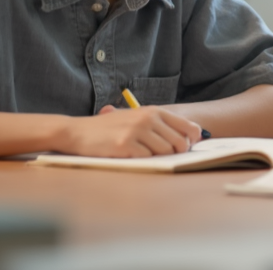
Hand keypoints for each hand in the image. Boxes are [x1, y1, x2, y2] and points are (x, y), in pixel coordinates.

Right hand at [59, 105, 202, 156]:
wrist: (79, 132)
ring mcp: (137, 131)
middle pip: (179, 142)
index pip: (188, 126)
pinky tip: (131, 155)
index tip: (189, 147)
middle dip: (177, 152)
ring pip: (164, 152)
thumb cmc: (110, 127)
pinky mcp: (126, 145)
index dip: (193, 140)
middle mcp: (148, 118)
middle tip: (166, 156)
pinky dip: (142, 161)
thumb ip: (159, 125)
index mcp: (154, 111)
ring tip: (143, 153)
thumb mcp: (137, 118)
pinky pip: (146, 158)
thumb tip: (188, 139)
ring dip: (157, 157)